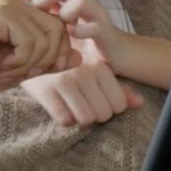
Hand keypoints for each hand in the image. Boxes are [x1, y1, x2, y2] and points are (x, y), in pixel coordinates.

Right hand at [0, 0, 69, 95]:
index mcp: (25, 12)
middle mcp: (19, 3)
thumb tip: (80, 56)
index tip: (34, 72)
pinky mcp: (0, 15)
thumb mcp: (25, 69)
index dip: (57, 55)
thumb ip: (51, 61)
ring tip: (10, 71)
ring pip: (45, 38)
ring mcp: (9, 5)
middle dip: (46, 61)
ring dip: (30, 64)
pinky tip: (3, 66)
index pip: (60, 28)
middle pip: (58, 30)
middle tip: (23, 74)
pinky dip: (20, 61)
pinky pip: (29, 41)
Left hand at [15, 0, 125, 61]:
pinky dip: (80, 31)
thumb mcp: (57, 20)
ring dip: (63, 12)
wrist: (115, 52)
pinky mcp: (105, 29)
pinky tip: (73, 38)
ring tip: (59, 26)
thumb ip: (41, 9)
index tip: (21, 1)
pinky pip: (92, 26)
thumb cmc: (80, 36)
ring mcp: (95, 12)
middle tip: (37, 15)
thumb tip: (13, 1)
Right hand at [19, 37, 143, 125]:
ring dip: (79, 117)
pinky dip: (63, 117)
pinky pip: (64, 119)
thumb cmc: (68, 64)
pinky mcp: (45, 90)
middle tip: (83, 104)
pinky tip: (59, 105)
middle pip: (102, 115)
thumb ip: (118, 87)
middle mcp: (85, 73)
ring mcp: (64, 81)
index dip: (109, 108)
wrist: (30, 50)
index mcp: (100, 66)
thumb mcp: (94, 69)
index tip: (97, 101)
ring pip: (85, 119)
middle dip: (94, 115)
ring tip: (72, 105)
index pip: (118, 105)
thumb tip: (140, 103)